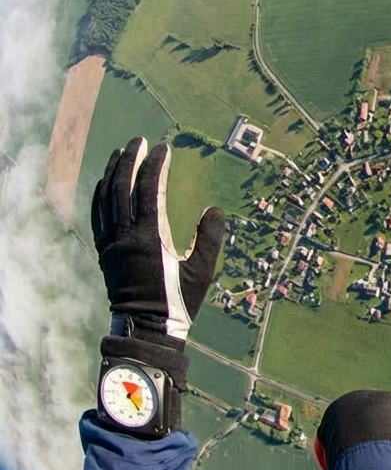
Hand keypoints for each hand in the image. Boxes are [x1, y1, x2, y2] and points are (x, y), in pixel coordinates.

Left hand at [91, 137, 223, 344]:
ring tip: (121, 152)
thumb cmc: (178, 301)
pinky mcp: (104, 252)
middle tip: (141, 140)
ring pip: (106, 199)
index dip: (155, 165)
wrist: (145, 328)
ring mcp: (111, 244)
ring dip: (113, 172)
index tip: (164, 148)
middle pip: (123, 188)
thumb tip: (214, 209)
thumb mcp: (202, 270)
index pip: (149, 190)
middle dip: (131, 160)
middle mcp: (126, 237)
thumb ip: (210, 238)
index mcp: (150, 237)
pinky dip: (100, 194)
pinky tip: (104, 182)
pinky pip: (97, 216)